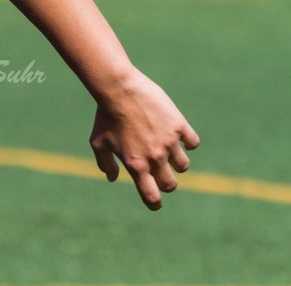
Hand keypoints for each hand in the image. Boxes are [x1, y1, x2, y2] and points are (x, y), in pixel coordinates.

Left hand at [89, 68, 199, 209]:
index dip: (154, 202)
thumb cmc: (105, 116)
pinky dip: (187, 141)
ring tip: (164, 148)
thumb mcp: (98, 142)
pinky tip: (175, 133)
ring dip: (176, 161)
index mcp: (135, 165)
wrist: (118, 89)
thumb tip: (112, 178)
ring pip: (183, 165)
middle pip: (170, 184)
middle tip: (159, 170)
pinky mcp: (179, 126)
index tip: (154, 201)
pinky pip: (193, 143)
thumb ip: (105, 164)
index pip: (152, 196)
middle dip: (165, 181)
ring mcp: (169, 142)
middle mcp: (155, 157)